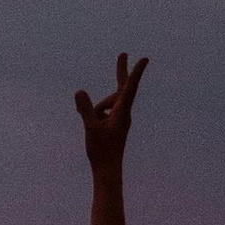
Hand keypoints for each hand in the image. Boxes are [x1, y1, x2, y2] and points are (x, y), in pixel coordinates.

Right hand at [75, 52, 148, 174]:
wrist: (108, 170)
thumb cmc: (101, 150)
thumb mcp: (90, 128)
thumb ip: (85, 109)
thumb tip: (79, 92)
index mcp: (122, 112)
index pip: (129, 87)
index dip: (136, 72)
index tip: (144, 59)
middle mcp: (124, 113)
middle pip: (121, 88)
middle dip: (121, 72)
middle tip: (123, 54)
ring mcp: (120, 118)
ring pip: (107, 103)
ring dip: (97, 107)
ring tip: (92, 126)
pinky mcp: (115, 124)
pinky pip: (104, 111)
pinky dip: (96, 113)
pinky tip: (91, 125)